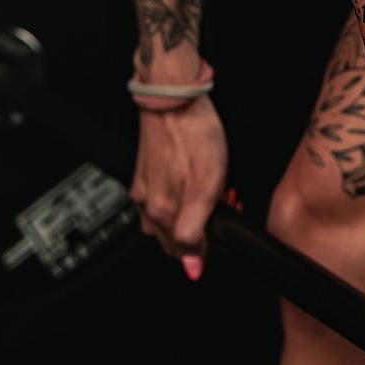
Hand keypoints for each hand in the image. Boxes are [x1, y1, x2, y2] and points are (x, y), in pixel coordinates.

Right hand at [129, 96, 228, 273]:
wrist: (174, 99)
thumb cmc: (194, 135)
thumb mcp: (207, 187)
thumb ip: (195, 230)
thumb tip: (191, 266)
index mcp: (162, 212)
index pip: (184, 253)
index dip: (207, 248)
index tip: (221, 232)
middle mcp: (148, 204)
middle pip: (173, 239)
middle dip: (198, 233)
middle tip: (220, 210)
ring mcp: (143, 188)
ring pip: (166, 220)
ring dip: (187, 217)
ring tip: (207, 198)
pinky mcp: (144, 173)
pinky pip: (159, 200)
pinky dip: (176, 200)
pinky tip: (189, 185)